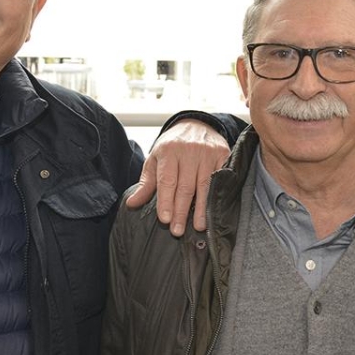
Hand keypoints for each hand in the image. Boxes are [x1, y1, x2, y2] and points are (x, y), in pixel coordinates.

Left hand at [126, 119, 228, 236]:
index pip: (167, 181)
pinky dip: (217, 196)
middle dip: (181, 210)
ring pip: (204, 185)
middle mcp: (189, 151)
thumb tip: (132, 203)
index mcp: (168, 151)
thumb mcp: (155, 159)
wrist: (196, 124)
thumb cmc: (172, 146)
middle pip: (185, 186)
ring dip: (201, 208)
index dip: (166, 201)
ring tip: (198, 226)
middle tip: (178, 230)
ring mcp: (208, 153)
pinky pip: (220, 179)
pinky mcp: (223, 155)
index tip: (165, 219)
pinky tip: (214, 210)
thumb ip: (146, 183)